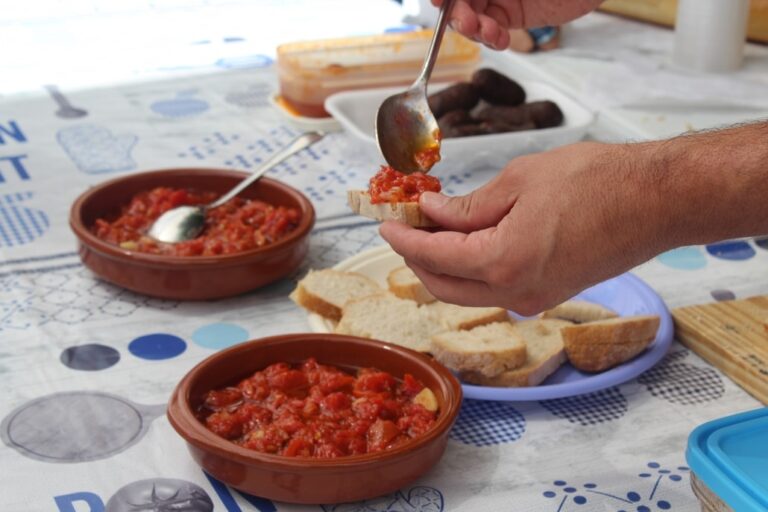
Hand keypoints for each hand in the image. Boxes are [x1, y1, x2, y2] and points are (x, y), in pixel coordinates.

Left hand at [379, 141, 670, 314]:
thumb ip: (469, 206)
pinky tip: (469, 239)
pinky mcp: (549, 294)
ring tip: (433, 228)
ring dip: (444, 265)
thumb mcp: (520, 180)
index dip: (404, 240)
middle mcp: (515, 293)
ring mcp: (534, 299)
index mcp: (504, 263)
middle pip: (444, 286)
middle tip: (405, 227)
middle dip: (417, 258)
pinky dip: (473, 268)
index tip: (385, 223)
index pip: (434, 258)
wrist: (657, 202)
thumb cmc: (597, 182)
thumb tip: (434, 213)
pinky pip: (495, 288)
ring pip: (468, 291)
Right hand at [431, 0, 602, 48]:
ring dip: (474, 30)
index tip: (436, 2)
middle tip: (466, 23)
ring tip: (489, 33)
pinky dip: (491, 39)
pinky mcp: (512, 17)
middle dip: (457, 14)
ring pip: (471, 18)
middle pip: (458, 1)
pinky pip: (491, 31)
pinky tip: (500, 39)